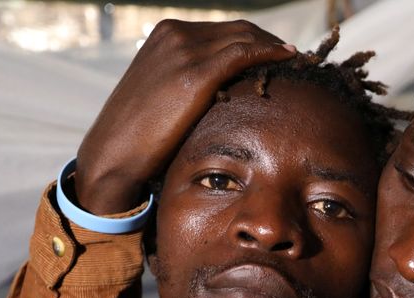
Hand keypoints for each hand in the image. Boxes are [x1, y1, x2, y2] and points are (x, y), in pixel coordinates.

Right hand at [75, 19, 295, 213]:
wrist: (115, 152)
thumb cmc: (139, 136)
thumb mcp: (163, 96)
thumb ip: (187, 82)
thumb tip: (220, 93)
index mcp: (166, 35)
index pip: (223, 30)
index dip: (256, 40)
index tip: (278, 54)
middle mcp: (175, 34)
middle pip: (238, 29)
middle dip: (270, 41)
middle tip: (295, 58)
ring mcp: (184, 51)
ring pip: (244, 37)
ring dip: (275, 47)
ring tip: (298, 62)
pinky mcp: (195, 73)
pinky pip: (243, 53)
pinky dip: (269, 53)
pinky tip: (288, 59)